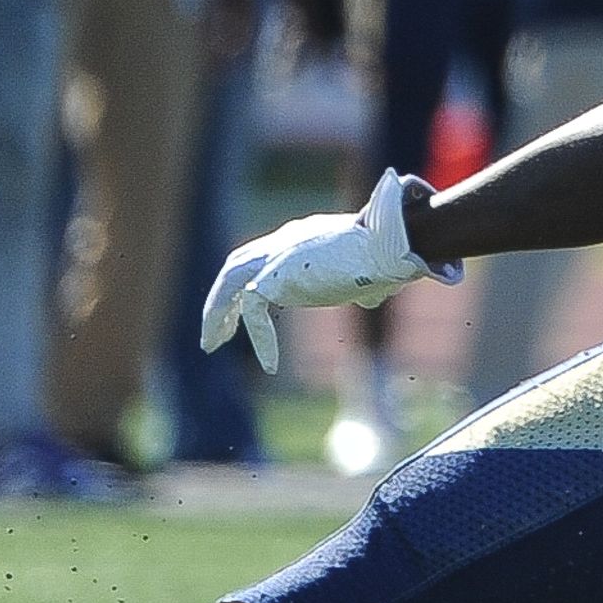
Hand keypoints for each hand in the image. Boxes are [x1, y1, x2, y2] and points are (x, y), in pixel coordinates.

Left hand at [198, 170, 458, 370]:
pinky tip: (271, 365)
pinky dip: (261, 339)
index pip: (266, 255)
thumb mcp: (372, 273)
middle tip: (215, 330)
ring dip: (216, 314)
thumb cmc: (393, 254)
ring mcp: (276, 256)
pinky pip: (255, 312)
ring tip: (210, 344)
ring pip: (231, 283)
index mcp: (303, 236)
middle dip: (222, 297)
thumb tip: (370, 300)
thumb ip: (363, 285)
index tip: (245, 308)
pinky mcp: (277, 277)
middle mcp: (284, 241)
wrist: (391, 245)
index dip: (253, 282)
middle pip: (239, 264)